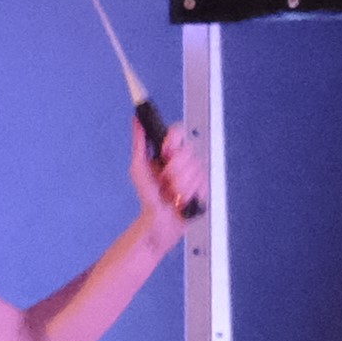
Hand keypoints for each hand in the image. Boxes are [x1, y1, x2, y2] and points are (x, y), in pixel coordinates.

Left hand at [132, 121, 202, 247]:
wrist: (159, 218)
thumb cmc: (149, 194)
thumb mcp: (138, 168)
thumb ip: (139, 143)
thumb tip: (136, 122)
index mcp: (169, 151)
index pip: (178, 131)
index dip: (172, 142)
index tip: (164, 154)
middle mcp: (184, 159)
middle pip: (187, 151)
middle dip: (172, 170)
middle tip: (163, 181)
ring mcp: (196, 172)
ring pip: (194, 170)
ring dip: (178, 185)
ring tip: (171, 192)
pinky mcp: (205, 186)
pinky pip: (201, 184)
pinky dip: (187, 194)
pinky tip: (181, 198)